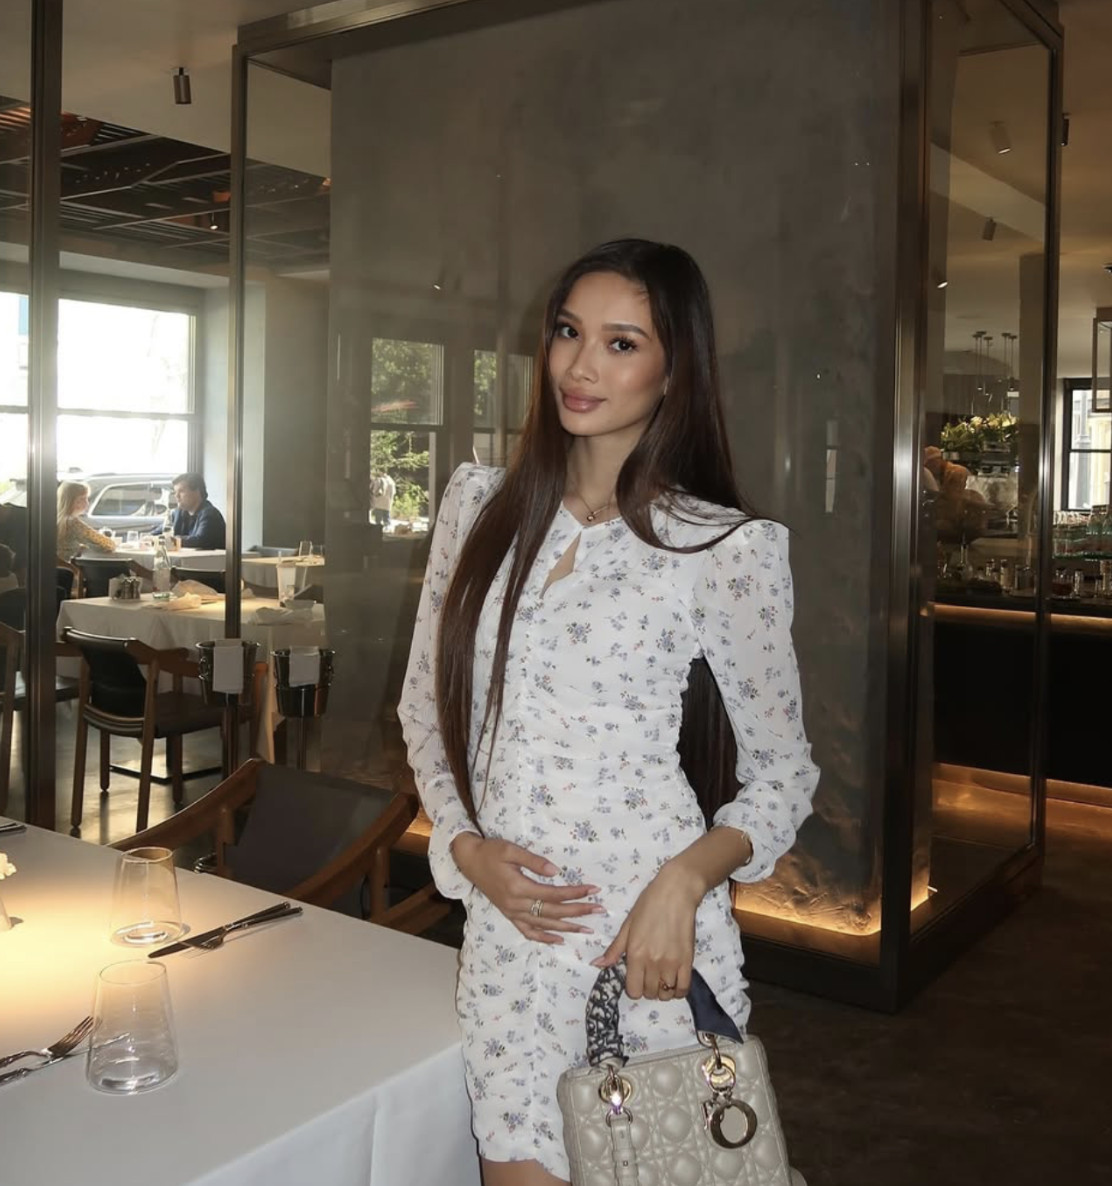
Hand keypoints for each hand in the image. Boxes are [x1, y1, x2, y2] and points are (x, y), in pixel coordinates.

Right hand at [451, 833, 604, 944]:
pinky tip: (559, 940)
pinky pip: (528, 932)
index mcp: (518, 888)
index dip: (575, 893)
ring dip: (567, 928)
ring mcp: (512, 913)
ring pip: (544, 926)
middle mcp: (516, 905)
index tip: (594, 890)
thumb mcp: (511, 849)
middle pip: (553, 912)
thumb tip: (557, 872)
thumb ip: (534, 861)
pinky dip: (544, 939)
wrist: (469, 860)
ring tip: (587, 928)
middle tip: (600, 910)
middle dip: (578, 911)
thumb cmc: (490, 851)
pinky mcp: (508, 915)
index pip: (554, 894)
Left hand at [591, 864, 703, 1000]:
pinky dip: (678, 990)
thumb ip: (614, 949)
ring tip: (661, 976)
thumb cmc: (648, 904)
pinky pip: (683, 989)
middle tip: (648, 974)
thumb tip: (597, 965)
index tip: (636, 977)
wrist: (676, 892)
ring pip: (666, 993)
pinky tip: (674, 980)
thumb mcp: (627, 925)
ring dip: (662, 989)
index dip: (633, 987)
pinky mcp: (688, 960)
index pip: (633, 990)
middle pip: (649, 993)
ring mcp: (672, 963)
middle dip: (647, 987)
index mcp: (635, 954)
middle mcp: (653, 963)